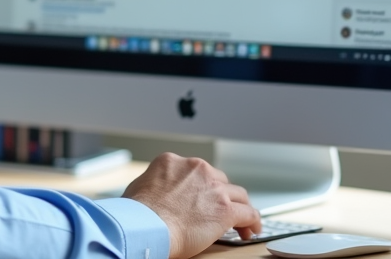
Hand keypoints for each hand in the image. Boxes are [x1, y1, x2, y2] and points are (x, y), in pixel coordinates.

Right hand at [122, 152, 260, 258]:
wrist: (147, 225)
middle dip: (220, 195)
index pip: (196, 171)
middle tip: (220, 210)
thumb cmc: (138, 212)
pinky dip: (252, 222)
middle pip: (219, 180)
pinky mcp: (226, 209)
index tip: (202, 197)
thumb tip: (155, 193)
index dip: (202, 186)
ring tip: (242, 221)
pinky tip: (251, 230)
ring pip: (238, 194)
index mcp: (173, 161)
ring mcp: (214, 188)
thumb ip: (154, 184)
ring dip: (239, 206)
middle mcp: (196, 169)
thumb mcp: (139, 186)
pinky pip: (249, 213)